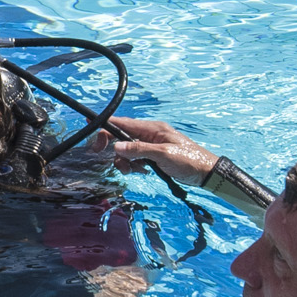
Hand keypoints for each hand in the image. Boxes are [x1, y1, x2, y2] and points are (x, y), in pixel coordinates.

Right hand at [92, 116, 216, 181]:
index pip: (122, 123)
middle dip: (115, 151)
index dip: (104, 126)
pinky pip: (135, 158)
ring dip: (125, 162)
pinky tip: (143, 171)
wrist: (206, 173)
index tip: (90, 130)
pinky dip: (134, 165)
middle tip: (118, 165)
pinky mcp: (153, 155)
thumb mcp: (162, 155)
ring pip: (127, 150)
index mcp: (151, 129)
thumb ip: (138, 150)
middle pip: (121, 137)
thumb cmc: (189, 160)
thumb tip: (116, 146)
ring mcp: (151, 145)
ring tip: (135, 171)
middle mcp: (149, 134)